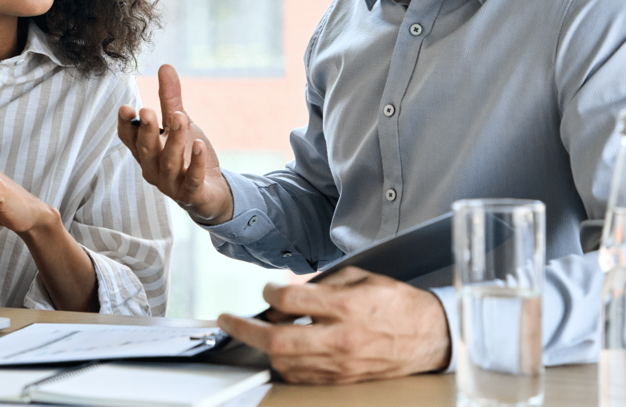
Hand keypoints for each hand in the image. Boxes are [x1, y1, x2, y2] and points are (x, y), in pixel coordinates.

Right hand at [117, 64, 233, 223]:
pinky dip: (196, 163)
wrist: (211, 192)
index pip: (129, 139)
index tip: (127, 108)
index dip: (126, 125)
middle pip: (146, 151)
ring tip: (181, 119)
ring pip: (169, 163)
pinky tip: (200, 146)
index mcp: (146, 151)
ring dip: (174, 141)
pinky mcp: (191, 194)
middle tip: (147, 112)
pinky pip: (191, 180)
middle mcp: (153, 169)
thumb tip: (165, 65)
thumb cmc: (188, 156)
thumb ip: (170, 98)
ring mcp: (171, 184)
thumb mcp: (180, 123)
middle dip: (146, 131)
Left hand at [217, 267, 450, 383]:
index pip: (290, 301)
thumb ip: (320, 285)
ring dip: (262, 347)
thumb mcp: (359, 277)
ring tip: (254, 333)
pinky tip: (278, 350)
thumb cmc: (395, 302)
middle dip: (244, 330)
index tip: (267, 290)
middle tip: (227, 320)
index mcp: (346, 307)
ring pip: (284, 363)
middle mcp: (341, 339)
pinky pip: (301, 376)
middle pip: (278, 340)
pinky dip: (283, 363)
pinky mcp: (342, 379)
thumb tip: (285, 296)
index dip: (270, 292)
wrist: (430, 336)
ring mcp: (341, 364)